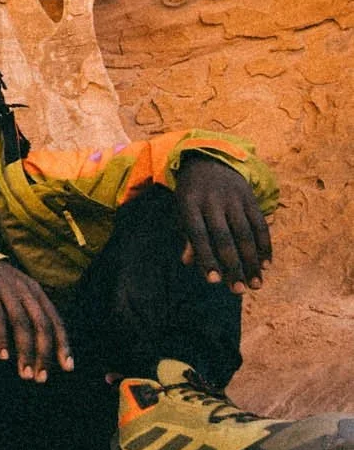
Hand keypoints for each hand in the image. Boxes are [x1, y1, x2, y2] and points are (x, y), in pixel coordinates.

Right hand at [0, 260, 73, 382]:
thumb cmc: (2, 288)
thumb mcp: (23, 296)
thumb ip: (34, 316)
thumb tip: (48, 350)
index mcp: (38, 294)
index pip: (56, 321)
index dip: (63, 344)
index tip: (67, 367)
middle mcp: (26, 291)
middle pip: (41, 324)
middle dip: (44, 353)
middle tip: (41, 378)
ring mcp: (7, 290)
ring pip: (21, 323)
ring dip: (25, 351)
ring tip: (24, 373)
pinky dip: (1, 338)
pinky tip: (3, 356)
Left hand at [175, 155, 271, 292]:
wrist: (209, 158)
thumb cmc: (192, 193)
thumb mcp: (182, 210)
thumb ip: (187, 235)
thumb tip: (188, 261)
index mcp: (189, 203)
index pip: (198, 235)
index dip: (207, 258)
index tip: (214, 282)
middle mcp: (212, 200)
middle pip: (224, 237)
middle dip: (233, 266)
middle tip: (239, 291)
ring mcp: (233, 197)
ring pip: (245, 233)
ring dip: (252, 261)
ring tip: (256, 284)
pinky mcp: (249, 197)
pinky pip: (259, 224)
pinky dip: (264, 245)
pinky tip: (266, 265)